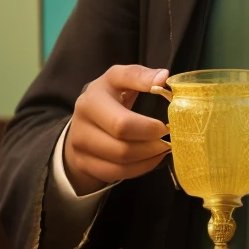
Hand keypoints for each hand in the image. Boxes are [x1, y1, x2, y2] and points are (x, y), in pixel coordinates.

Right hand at [63, 64, 170, 194]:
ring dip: (148, 158)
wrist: (83, 121)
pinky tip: (151, 158)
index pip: (122, 122)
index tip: (166, 126)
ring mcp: (80, 146)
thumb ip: (139, 75)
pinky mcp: (83, 163)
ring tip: (162, 148)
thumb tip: (163, 77)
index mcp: (92, 100)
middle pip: (122, 147)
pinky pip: (116, 173)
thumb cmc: (108, 97)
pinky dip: (139, 168)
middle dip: (151, 144)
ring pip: (120, 162)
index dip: (147, 128)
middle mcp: (81, 123)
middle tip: (168, 139)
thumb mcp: (119, 79)